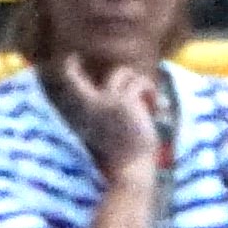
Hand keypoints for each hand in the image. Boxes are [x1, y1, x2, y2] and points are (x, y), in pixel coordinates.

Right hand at [45, 54, 162, 184]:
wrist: (130, 169)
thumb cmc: (123, 160)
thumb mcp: (111, 136)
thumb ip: (111, 115)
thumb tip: (129, 100)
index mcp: (87, 112)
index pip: (72, 83)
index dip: (70, 68)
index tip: (72, 58)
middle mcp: (94, 102)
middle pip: (106, 75)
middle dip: (122, 74)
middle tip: (134, 84)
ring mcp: (109, 100)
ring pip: (125, 74)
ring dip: (141, 84)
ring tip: (152, 100)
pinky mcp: (126, 102)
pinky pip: (139, 84)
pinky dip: (150, 90)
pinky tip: (157, 105)